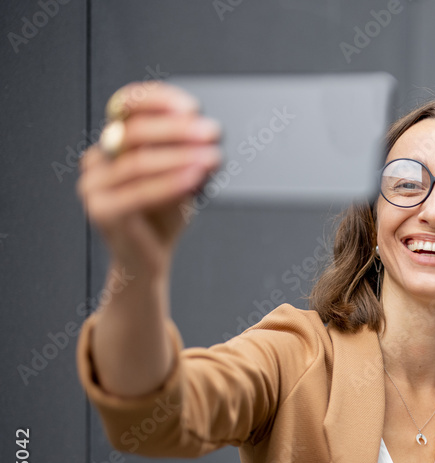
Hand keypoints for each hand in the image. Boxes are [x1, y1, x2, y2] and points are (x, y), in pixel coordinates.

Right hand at [77, 81, 220, 280]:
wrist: (148, 260)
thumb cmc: (162, 216)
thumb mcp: (178, 177)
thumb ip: (184, 154)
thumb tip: (206, 134)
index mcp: (112, 144)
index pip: (126, 107)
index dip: (158, 101)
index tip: (191, 106)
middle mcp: (97, 160)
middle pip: (133, 132)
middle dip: (177, 130)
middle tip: (211, 132)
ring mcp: (94, 186)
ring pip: (139, 162)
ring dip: (180, 157)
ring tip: (211, 157)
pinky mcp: (103, 211)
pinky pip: (140, 192)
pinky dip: (171, 183)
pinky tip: (195, 179)